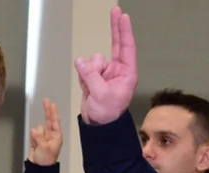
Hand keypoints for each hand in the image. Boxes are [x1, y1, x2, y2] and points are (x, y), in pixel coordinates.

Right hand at [28, 97, 63, 165]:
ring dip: (36, 135)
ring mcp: (43, 138)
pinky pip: (33, 134)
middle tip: (46, 101)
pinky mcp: (36, 140)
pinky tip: (34, 146)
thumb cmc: (46, 160)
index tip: (51, 103)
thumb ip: (39, 137)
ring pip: (38, 129)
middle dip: (47, 112)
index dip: (53, 112)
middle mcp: (51, 136)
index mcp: (56, 137)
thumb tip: (34, 130)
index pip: (55, 122)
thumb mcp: (44, 148)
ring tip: (37, 145)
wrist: (38, 169)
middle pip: (49, 120)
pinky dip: (32, 139)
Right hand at [74, 8, 137, 125]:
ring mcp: (105, 72)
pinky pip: (85, 68)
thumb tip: (81, 61)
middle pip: (116, 44)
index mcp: (127, 73)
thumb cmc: (108, 113)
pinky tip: (87, 88)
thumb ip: (91, 76)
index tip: (123, 17)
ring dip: (89, 72)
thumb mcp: (101, 94)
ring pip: (93, 60)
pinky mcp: (93, 76)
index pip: (127, 47)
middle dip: (115, 28)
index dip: (124, 31)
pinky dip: (83, 77)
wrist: (98, 125)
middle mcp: (117, 70)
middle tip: (115, 10)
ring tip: (91, 87)